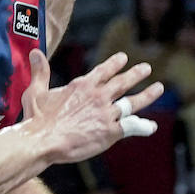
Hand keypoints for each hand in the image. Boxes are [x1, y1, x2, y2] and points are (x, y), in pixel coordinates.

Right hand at [22, 50, 162, 164]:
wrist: (44, 140)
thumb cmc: (37, 118)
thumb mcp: (35, 91)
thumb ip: (40, 72)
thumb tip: (35, 53)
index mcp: (82, 85)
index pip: (103, 70)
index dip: (115, 63)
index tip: (124, 57)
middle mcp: (98, 96)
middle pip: (122, 82)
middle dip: (136, 74)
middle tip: (146, 68)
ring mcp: (106, 113)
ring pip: (132, 102)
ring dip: (147, 95)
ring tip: (158, 88)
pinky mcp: (111, 132)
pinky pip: (132, 127)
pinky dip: (143, 127)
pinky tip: (152, 127)